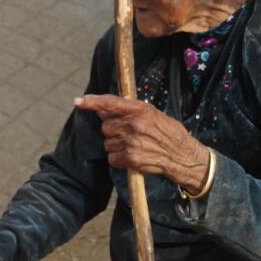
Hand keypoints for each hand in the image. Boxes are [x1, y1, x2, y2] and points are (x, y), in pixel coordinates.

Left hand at [75, 94, 209, 192]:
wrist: (182, 155)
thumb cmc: (168, 133)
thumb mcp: (153, 114)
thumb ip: (129, 111)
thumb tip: (103, 110)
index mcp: (140, 110)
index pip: (110, 102)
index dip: (92, 101)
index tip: (78, 101)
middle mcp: (134, 124)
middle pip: (105, 126)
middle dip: (112, 130)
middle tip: (128, 133)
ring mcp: (131, 142)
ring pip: (107, 143)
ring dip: (116, 145)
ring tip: (134, 145)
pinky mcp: (130, 158)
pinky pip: (112, 158)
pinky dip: (118, 159)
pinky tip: (133, 156)